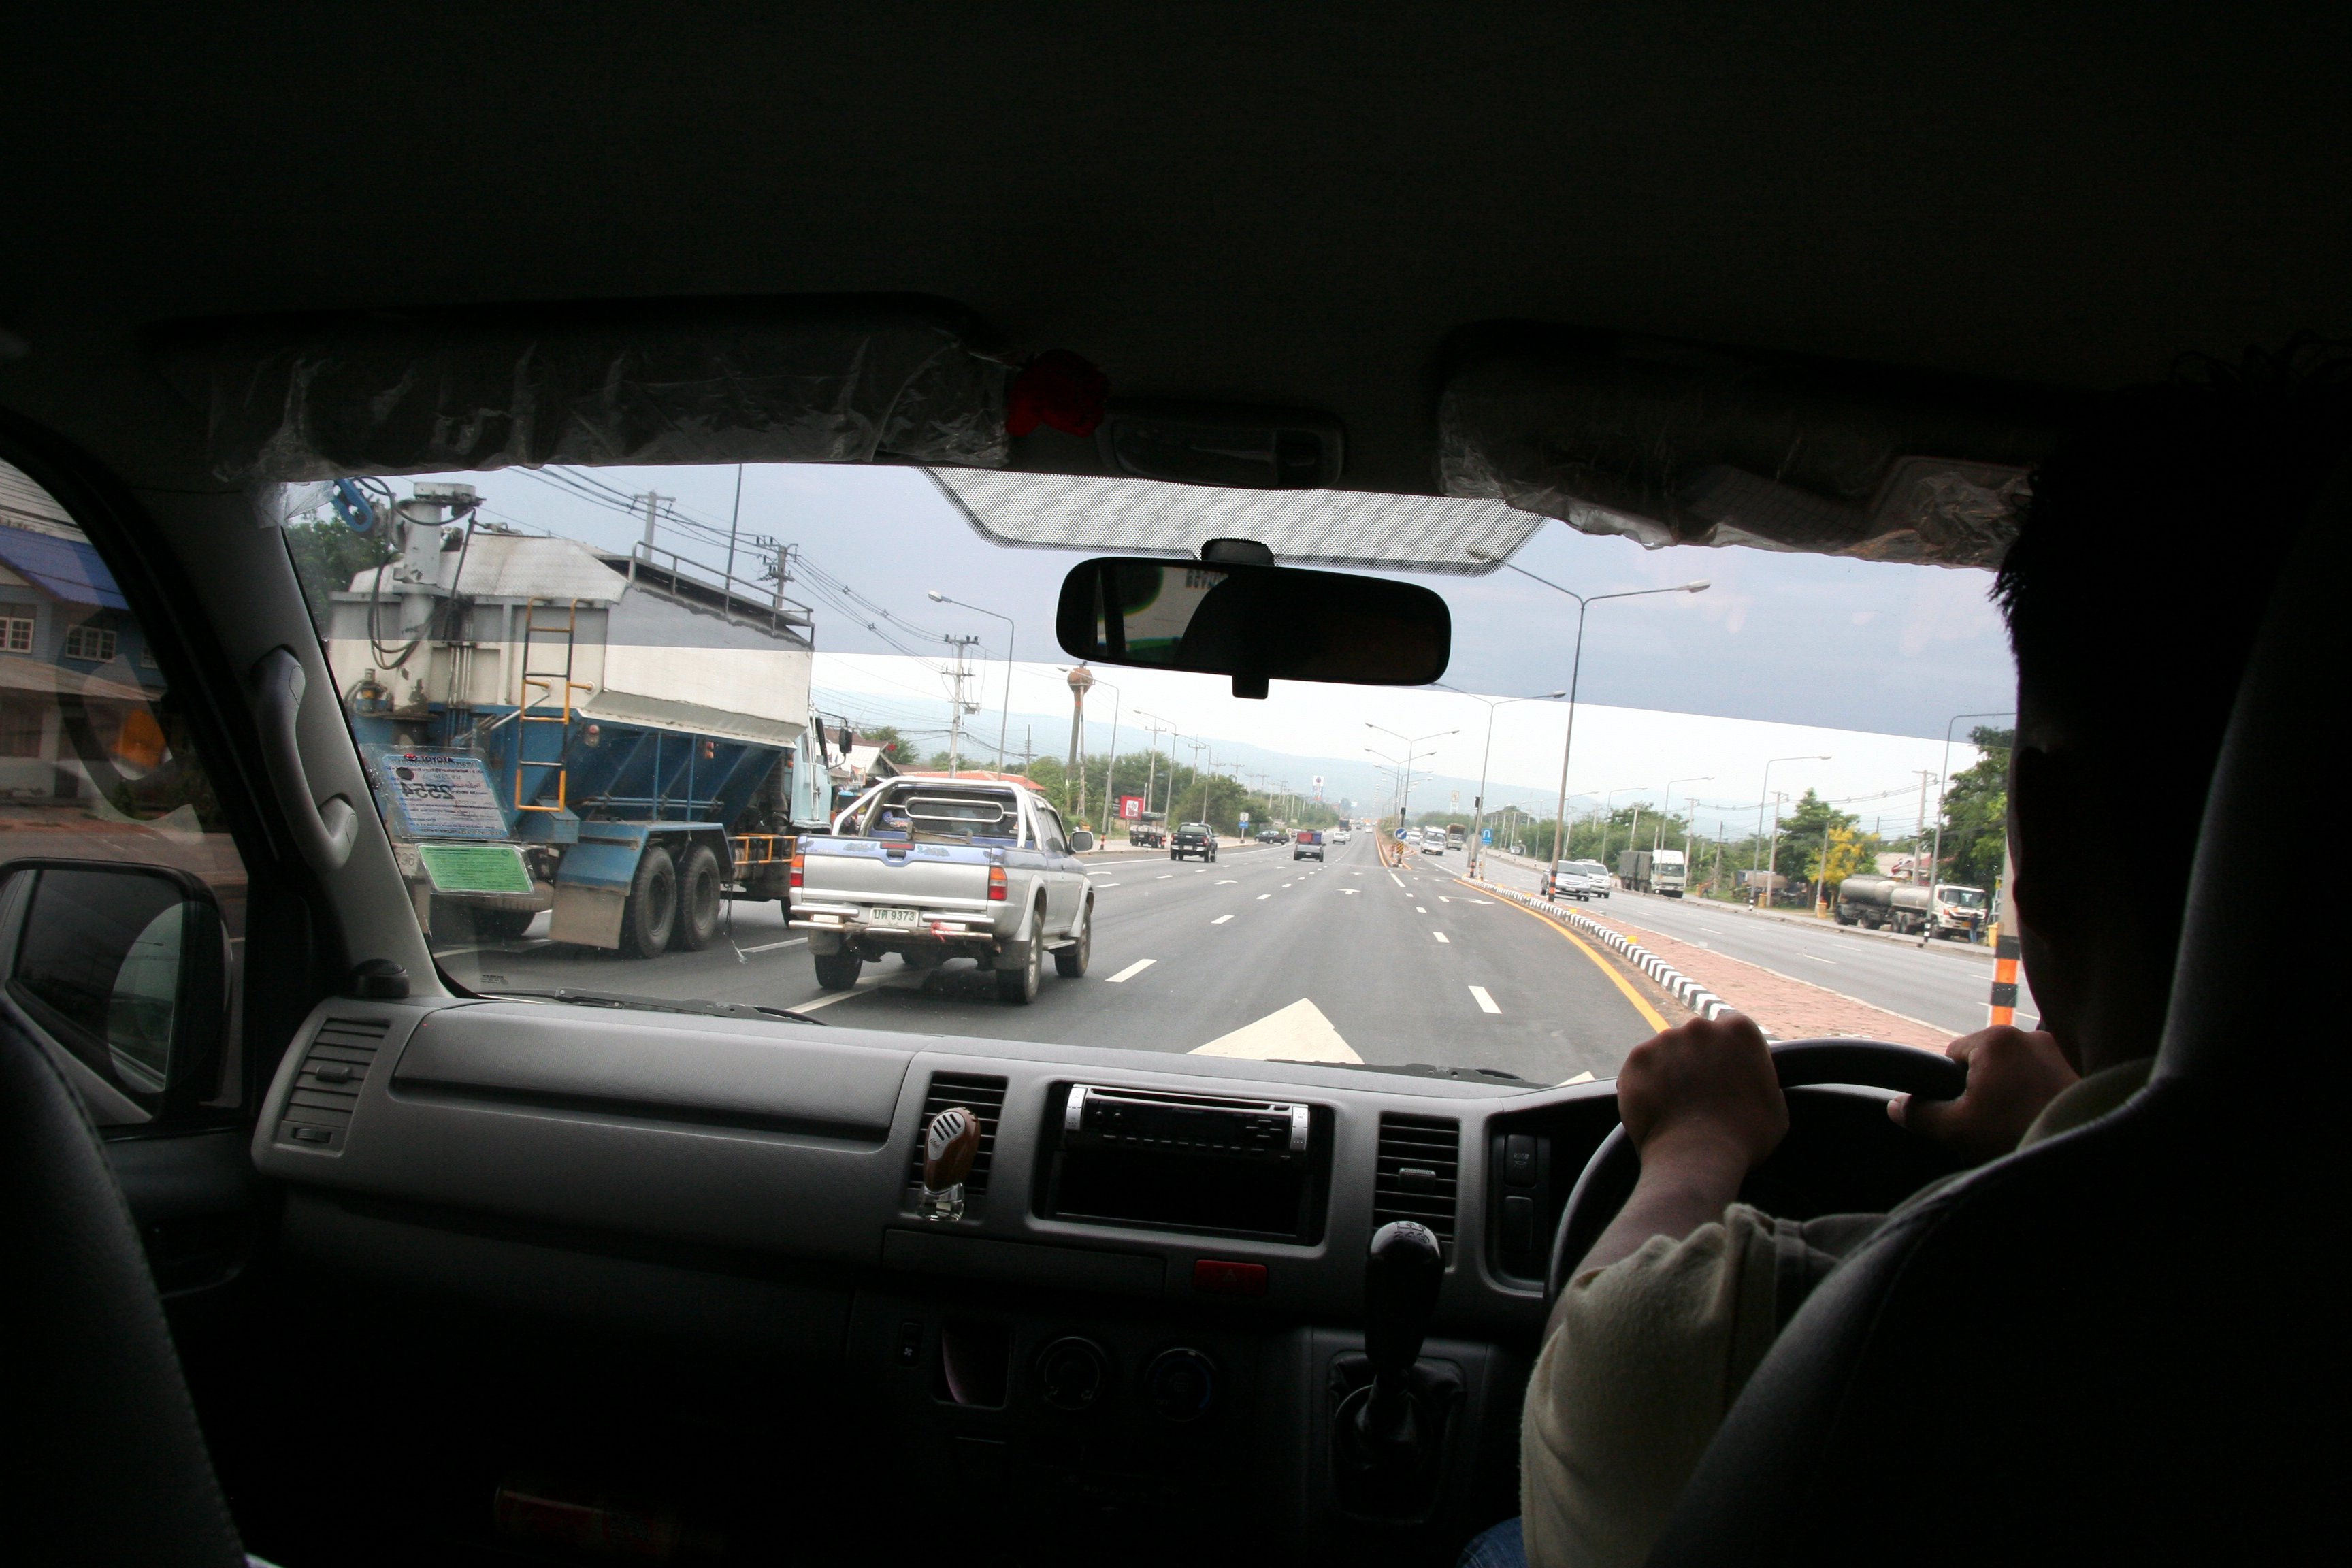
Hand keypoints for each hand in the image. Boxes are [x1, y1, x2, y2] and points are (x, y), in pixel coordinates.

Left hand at [1616, 1013, 1788, 1173]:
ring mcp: (1665, 1040)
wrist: (1697, 1156)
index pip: (1731, 1028)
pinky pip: (1642, 1067)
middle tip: (1699, 1093)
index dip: (1728, 1052)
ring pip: (1667, 1051)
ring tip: (1677, 1105)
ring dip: (1670, 1070)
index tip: (1725, 1072)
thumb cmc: (1745, 1138)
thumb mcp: (1775, 1106)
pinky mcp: (1637, 1058)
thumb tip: (1751, 1081)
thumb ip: (1761, 1080)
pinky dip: (1646, 1083)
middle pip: (1697, 1038)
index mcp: (1739, 1031)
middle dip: (1697, 1059)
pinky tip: (1657, 1107)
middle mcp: (1700, 1027)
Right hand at [1888, 1026, 2077, 1163]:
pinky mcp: (2082, 1068)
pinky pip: (2047, 1077)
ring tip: (2023, 1122)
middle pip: (1988, 1061)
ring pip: (2019, 1070)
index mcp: (1995, 1040)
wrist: (2084, 1147)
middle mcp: (2030, 1034)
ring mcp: (2061, 1050)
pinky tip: (2043, 1117)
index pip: (1953, 1055)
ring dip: (2016, 1091)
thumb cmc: (2018, 1134)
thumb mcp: (1958, 1130)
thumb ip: (1921, 1114)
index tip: (1968, 1114)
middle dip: (1987, 1090)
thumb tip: (1896, 1107)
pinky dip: (2042, 1094)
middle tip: (1995, 1124)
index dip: (1952, 1088)